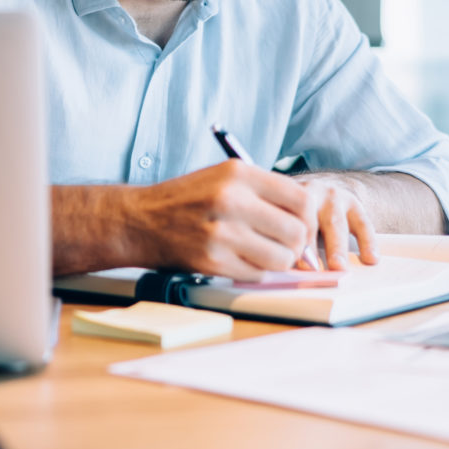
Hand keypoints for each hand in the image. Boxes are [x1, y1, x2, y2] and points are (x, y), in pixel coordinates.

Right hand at [130, 160, 372, 281]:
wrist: (140, 220)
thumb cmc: (188, 199)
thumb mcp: (224, 178)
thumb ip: (265, 193)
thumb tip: (307, 222)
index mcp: (238, 173)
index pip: (300, 199)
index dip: (308, 217)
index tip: (302, 226)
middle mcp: (230, 200)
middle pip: (295, 232)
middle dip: (296, 244)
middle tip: (284, 245)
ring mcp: (221, 233)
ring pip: (281, 258)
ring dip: (277, 261)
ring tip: (261, 253)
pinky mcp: (212, 261)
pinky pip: (257, 274)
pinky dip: (256, 271)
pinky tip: (240, 259)